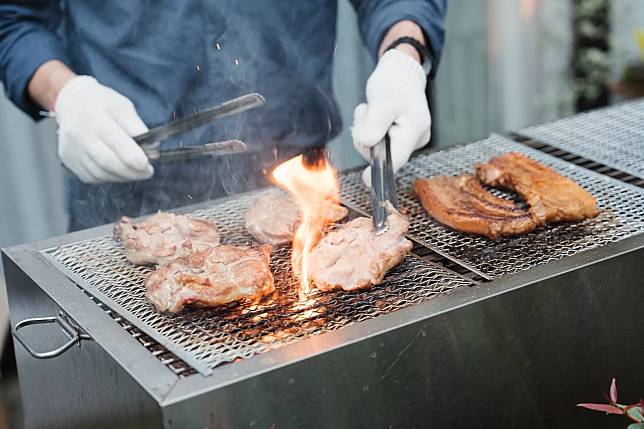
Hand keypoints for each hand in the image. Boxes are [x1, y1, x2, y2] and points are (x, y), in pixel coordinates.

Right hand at [54, 75, 152, 183]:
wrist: (70, 102)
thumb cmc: (101, 103)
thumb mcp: (123, 107)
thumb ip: (137, 128)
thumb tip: (153, 150)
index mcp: (95, 119)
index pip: (115, 142)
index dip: (132, 157)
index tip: (147, 166)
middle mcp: (80, 136)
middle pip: (108, 162)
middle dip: (131, 172)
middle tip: (148, 172)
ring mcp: (72, 150)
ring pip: (100, 173)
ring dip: (122, 176)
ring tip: (135, 171)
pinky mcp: (68, 160)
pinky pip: (91, 177)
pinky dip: (108, 177)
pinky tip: (117, 170)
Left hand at [352, 49, 430, 184]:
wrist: (401, 72)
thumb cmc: (395, 82)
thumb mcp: (382, 99)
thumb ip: (374, 124)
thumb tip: (366, 142)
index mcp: (415, 130)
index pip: (397, 158)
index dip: (381, 170)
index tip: (367, 181)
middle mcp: (415, 139)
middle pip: (383, 154)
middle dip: (367, 136)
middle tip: (365, 112)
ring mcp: (407, 139)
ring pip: (377, 148)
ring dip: (366, 130)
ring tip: (370, 110)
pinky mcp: (399, 137)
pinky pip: (379, 142)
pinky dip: (371, 130)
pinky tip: (374, 116)